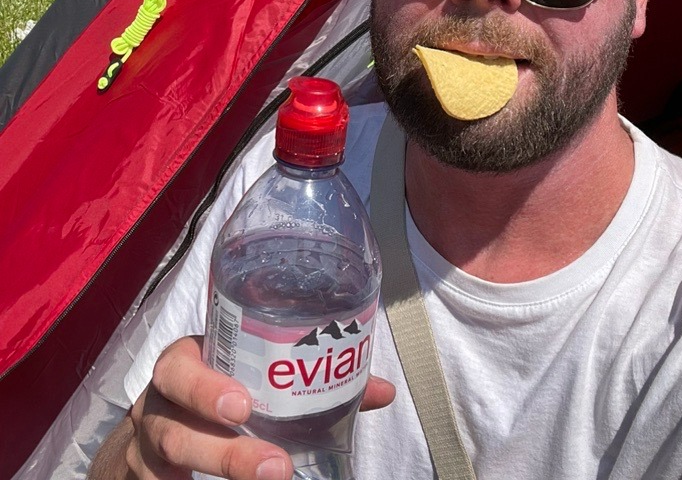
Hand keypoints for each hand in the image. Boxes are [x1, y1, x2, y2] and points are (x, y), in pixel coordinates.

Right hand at [126, 335, 394, 479]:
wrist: (151, 429)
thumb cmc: (213, 390)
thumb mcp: (244, 377)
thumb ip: (307, 384)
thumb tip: (381, 390)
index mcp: (183, 366)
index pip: (179, 367)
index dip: (205, 387)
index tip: (243, 405)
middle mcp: (157, 406)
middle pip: (175, 426)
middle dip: (224, 449)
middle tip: (274, 465)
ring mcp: (147, 447)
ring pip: (171, 459)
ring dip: (220, 471)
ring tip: (270, 479)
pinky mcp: (149, 477)